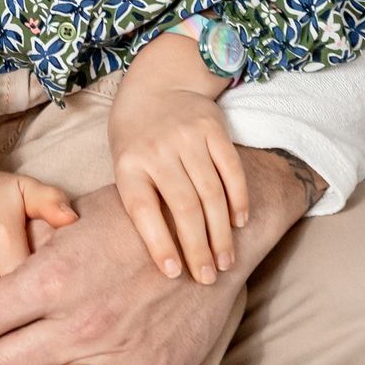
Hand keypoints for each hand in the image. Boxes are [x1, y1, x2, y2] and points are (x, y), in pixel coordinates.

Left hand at [108, 37, 250, 283]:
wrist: (157, 86)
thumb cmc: (138, 142)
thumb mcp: (125, 166)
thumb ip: (141, 201)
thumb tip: (163, 256)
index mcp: (129, 164)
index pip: (144, 210)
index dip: (160, 244)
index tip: (174, 274)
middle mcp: (158, 149)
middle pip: (184, 207)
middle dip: (199, 248)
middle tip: (208, 278)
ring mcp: (187, 136)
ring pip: (211, 193)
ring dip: (221, 233)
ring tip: (226, 262)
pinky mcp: (213, 127)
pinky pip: (231, 170)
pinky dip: (238, 200)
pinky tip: (239, 223)